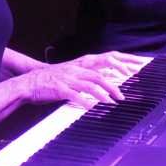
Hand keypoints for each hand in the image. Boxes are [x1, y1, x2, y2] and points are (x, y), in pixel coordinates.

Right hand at [17, 51, 149, 107]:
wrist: (29, 83)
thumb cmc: (50, 80)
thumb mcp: (70, 73)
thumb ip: (86, 75)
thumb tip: (105, 80)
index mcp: (80, 63)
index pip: (106, 58)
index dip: (122, 62)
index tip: (136, 67)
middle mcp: (76, 68)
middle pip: (100, 72)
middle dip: (115, 82)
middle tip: (123, 94)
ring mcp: (68, 78)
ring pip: (91, 83)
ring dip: (104, 92)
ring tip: (113, 102)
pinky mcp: (60, 89)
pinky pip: (75, 95)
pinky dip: (85, 101)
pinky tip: (92, 108)